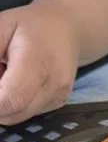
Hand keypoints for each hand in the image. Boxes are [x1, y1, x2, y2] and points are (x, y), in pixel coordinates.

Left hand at [0, 0, 79, 124]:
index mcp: (38, 63)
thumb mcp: (1, 27)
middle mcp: (53, 86)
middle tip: (0, 73)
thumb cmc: (30, 25)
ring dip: (5, 103)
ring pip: (19, 116)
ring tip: (8, 78)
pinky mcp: (59, 104)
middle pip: (13, 113)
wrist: (67, 29)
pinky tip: (20, 83)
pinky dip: (17, 103)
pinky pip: (28, 113)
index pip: (11, 100)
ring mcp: (58, 98)